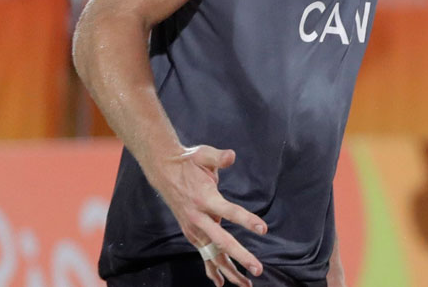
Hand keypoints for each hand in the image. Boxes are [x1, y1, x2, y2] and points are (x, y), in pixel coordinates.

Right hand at [149, 145, 267, 286]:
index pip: (229, 212)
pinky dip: (213, 269)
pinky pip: (204, 255)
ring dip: (230, 270)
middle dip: (241, 256)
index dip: (246, 220)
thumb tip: (231, 156)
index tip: (263, 229)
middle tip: (258, 269)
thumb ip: (219, 157)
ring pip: (213, 254)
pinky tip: (222, 282)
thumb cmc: (189, 162)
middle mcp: (198, 218)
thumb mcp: (203, 154)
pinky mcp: (192, 233)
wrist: (163, 171)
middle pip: (222, 241)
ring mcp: (194, 228)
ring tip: (246, 284)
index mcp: (205, 199)